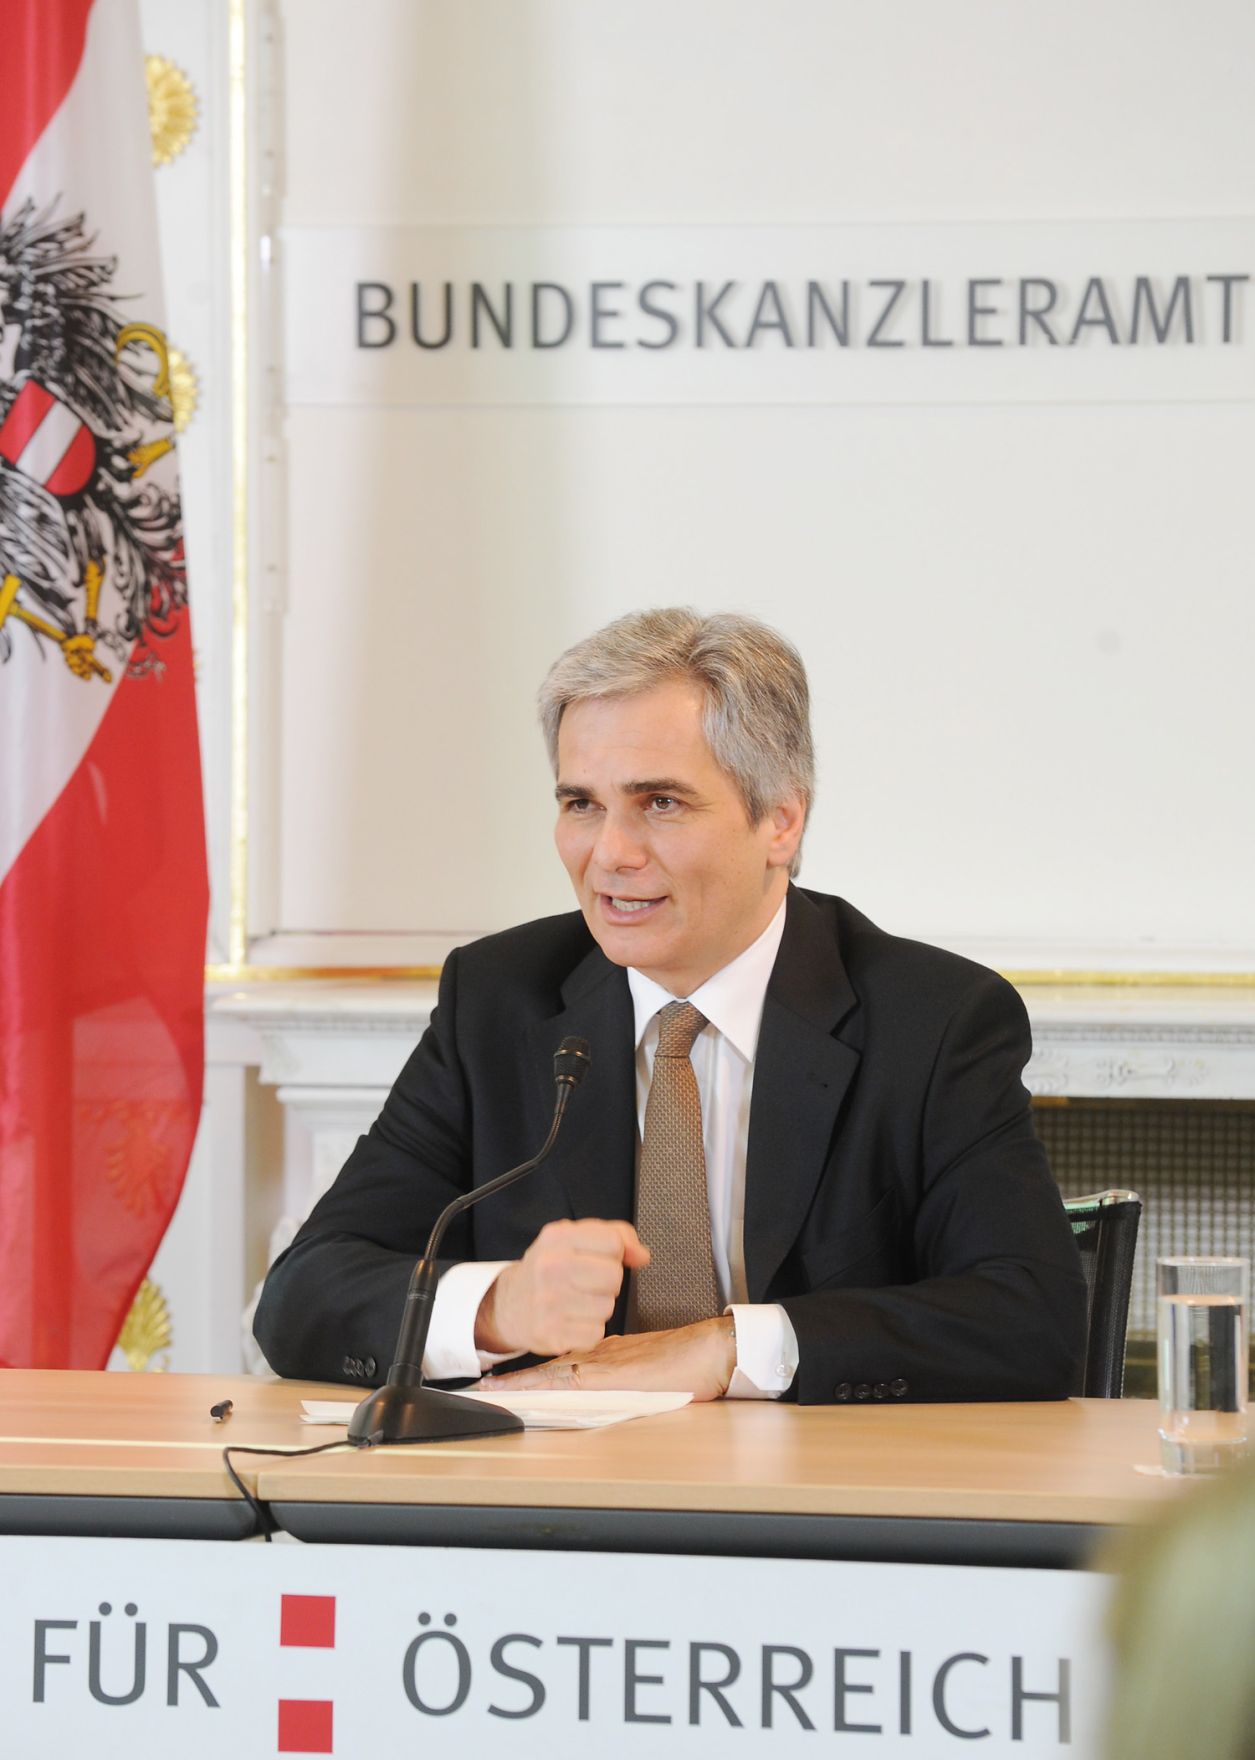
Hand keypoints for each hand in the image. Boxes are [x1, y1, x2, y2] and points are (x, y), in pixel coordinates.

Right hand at [474, 1218, 648, 1357]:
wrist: (508, 1306)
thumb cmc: (550, 1271)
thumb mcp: (574, 1239)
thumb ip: (616, 1236)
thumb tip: (642, 1256)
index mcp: (557, 1237)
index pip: (613, 1242)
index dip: (614, 1253)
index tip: (598, 1259)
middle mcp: (549, 1266)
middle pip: (614, 1276)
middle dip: (608, 1282)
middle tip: (587, 1284)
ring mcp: (548, 1302)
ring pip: (607, 1307)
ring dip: (598, 1308)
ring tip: (577, 1302)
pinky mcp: (550, 1334)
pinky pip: (595, 1333)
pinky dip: (588, 1331)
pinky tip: (571, 1321)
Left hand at [488, 1316, 736, 1401]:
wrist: (711, 1349)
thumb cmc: (689, 1360)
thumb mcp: (649, 1368)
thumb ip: (628, 1374)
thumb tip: (613, 1385)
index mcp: (609, 1356)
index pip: (563, 1365)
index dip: (534, 1374)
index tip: (508, 1382)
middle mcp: (602, 1358)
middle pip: (550, 1370)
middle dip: (518, 1381)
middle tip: (486, 1388)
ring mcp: (607, 1367)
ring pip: (554, 1376)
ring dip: (524, 1385)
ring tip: (494, 1393)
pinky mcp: (615, 1378)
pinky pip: (572, 1385)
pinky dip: (548, 1390)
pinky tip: (533, 1399)